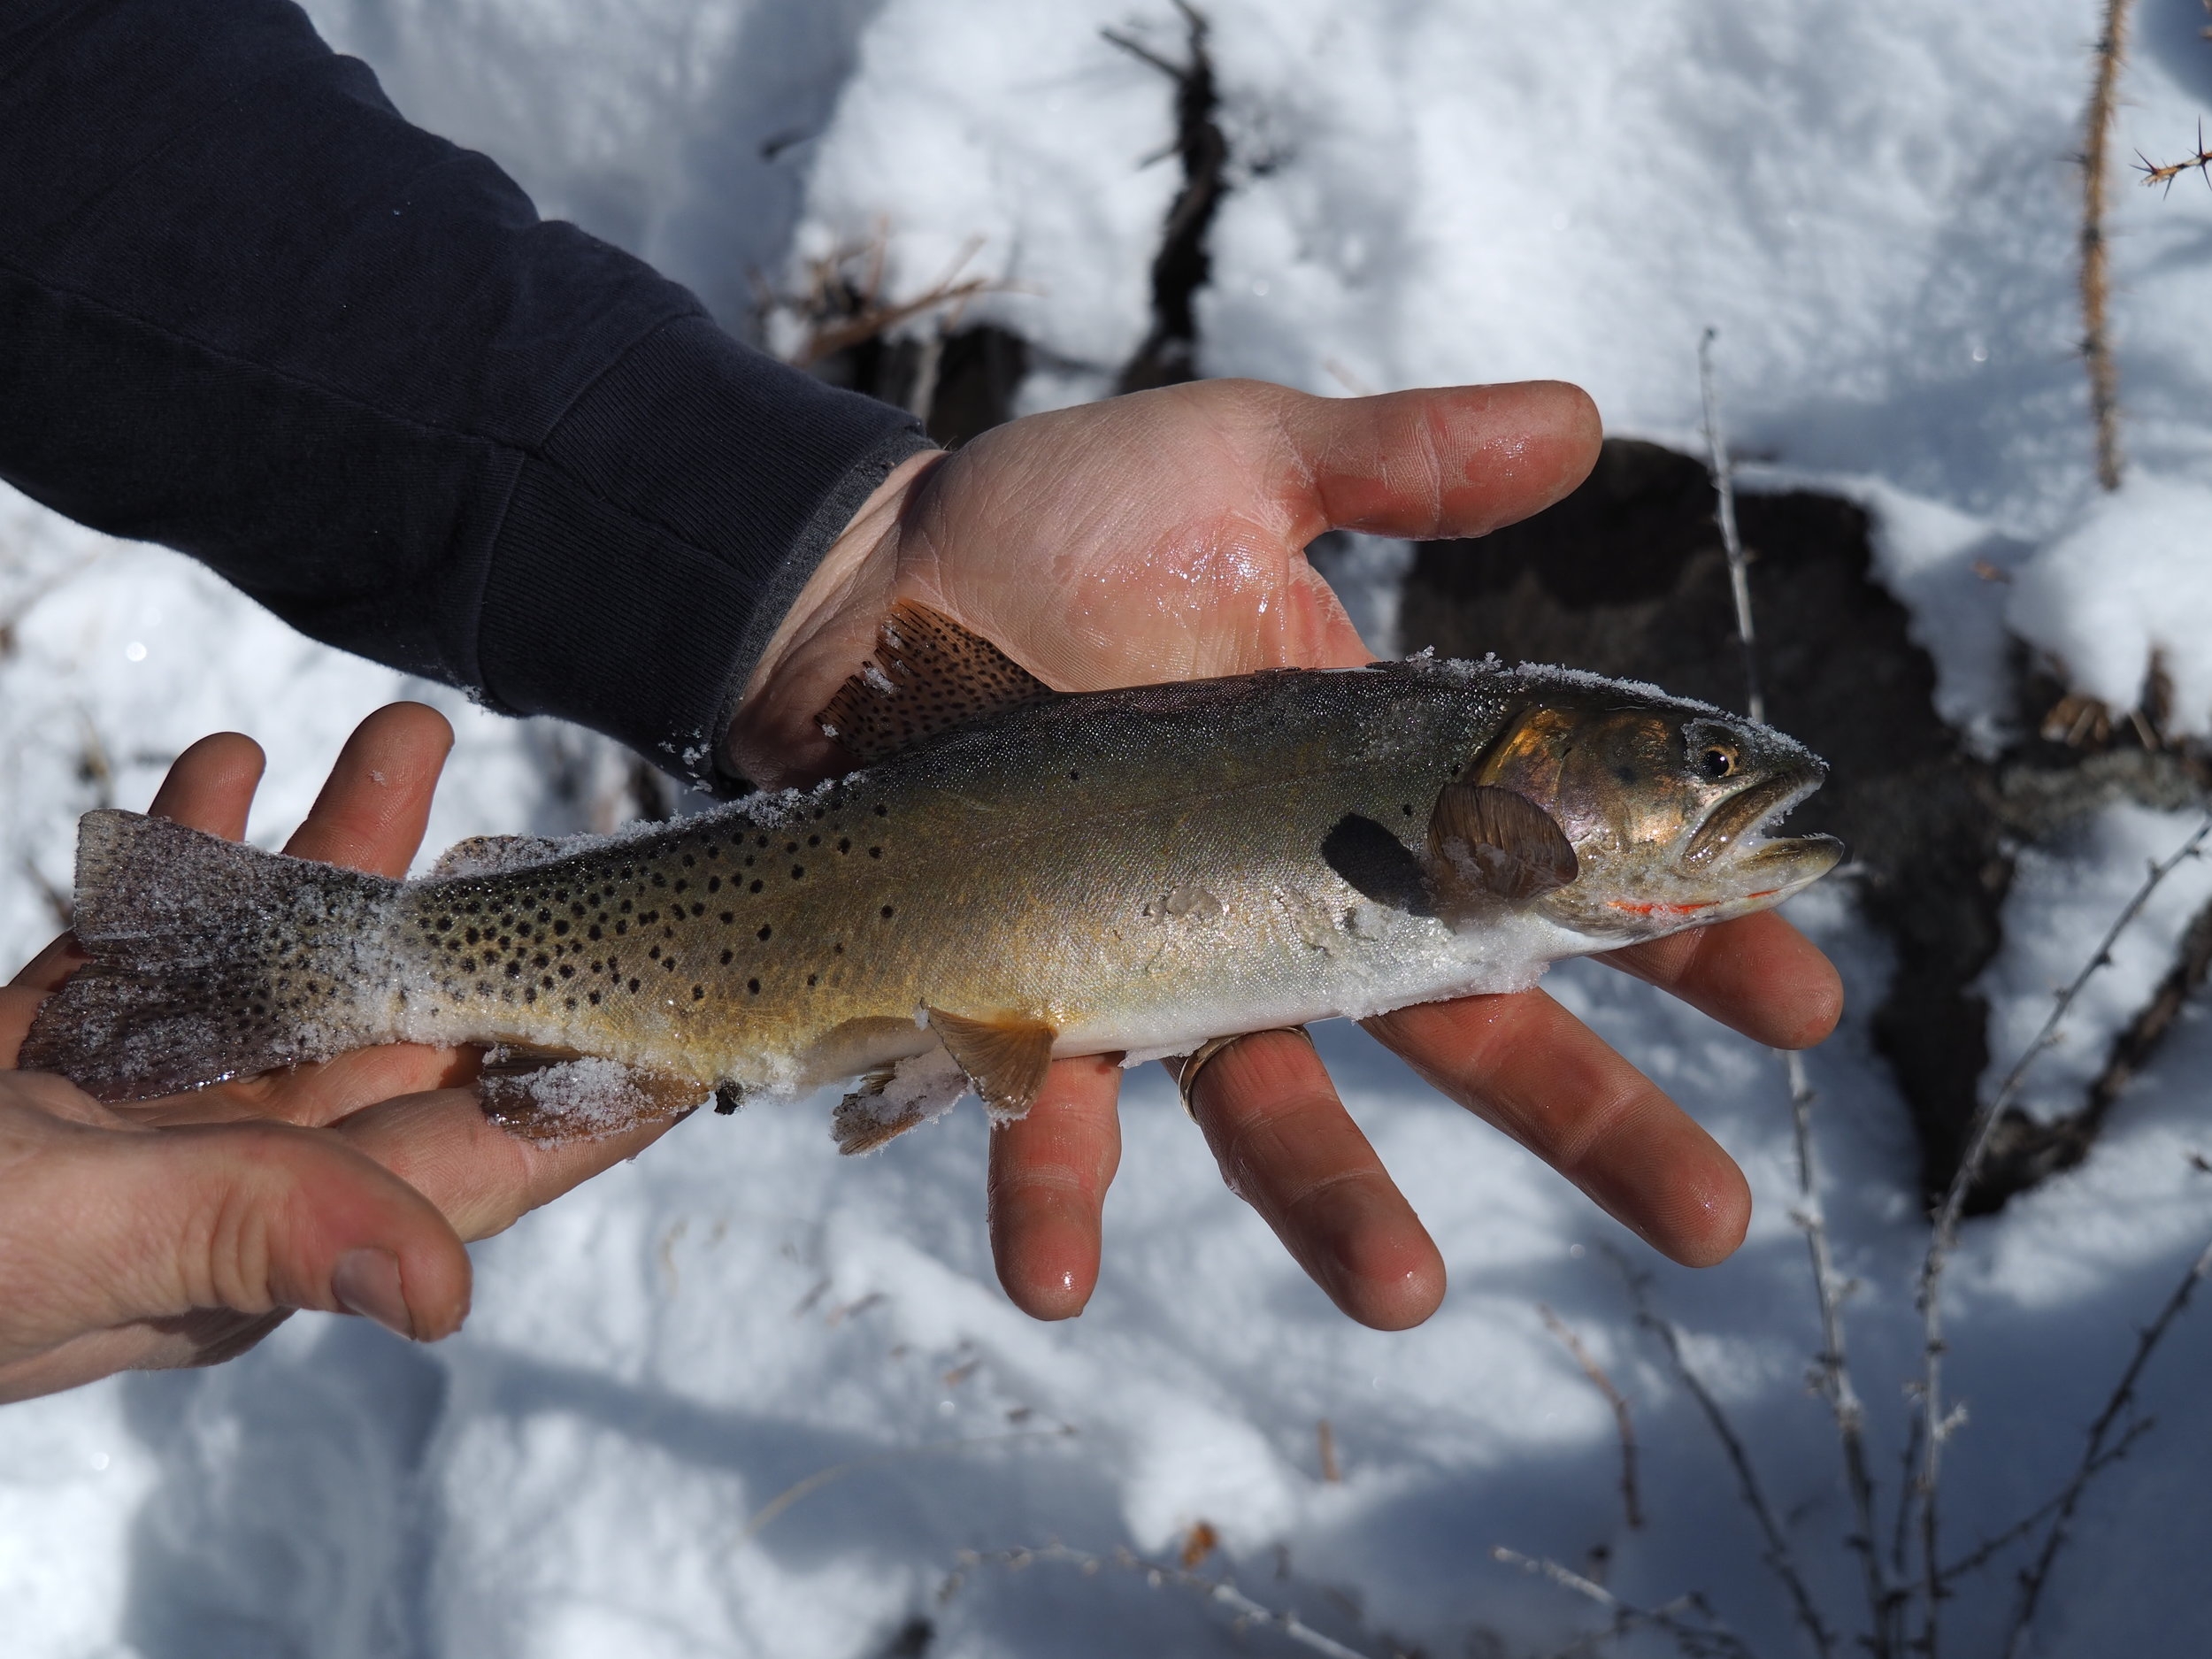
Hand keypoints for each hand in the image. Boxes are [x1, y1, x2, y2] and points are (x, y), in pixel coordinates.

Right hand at [0, 704, 673, 1401]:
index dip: (582, 1087)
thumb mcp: (64, 1238)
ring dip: (330, 857)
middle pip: (384, 1032)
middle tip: (527, 798)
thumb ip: (252, 1235)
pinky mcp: (18, 1072)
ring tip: (397, 732)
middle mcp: (207, 1181)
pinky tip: (225, 770)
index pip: (468, 1157)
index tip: (691, 1011)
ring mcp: (112, 1122)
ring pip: (262, 972)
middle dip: (461, 914)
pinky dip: (177, 866)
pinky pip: (128, 959)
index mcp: (253, 1237)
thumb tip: (449, 1296)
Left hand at [730, 378, 1843, 1328]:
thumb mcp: (1243, 463)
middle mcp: (1287, 903)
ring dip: (1338, 1208)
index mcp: (1365, 789)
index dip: (1683, 933)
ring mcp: (1163, 968)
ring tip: (1407, 1297)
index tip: (1802, 996)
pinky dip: (1055, 1196)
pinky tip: (1061, 1280)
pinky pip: (1047, 1121)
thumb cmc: (1050, 528)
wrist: (858, 586)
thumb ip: (1401, 461)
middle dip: (1592, 1121)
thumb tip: (1587, 418)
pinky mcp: (1027, 999)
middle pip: (1464, 1029)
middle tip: (1714, 1221)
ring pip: (1275, 1112)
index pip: (1556, 871)